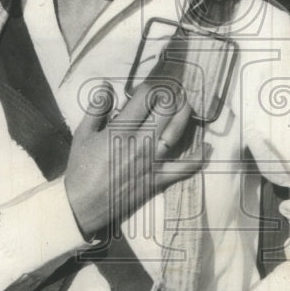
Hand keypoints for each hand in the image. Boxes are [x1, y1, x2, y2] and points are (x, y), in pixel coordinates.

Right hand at [64, 80, 201, 238]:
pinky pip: (184, 168)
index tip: (151, 86)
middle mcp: (139, 143)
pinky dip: (199, 158)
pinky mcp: (158, 180)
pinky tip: (208, 147)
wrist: (83, 204)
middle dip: (172, 95)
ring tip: (187, 105)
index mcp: (120, 130)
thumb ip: (96, 108)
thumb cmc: (81, 168)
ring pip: (177, 132)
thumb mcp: (83, 134)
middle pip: (165, 110)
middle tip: (174, 91)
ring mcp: (151, 162)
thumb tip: (106, 85)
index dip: (151, 87)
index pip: (145, 97)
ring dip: (185, 115)